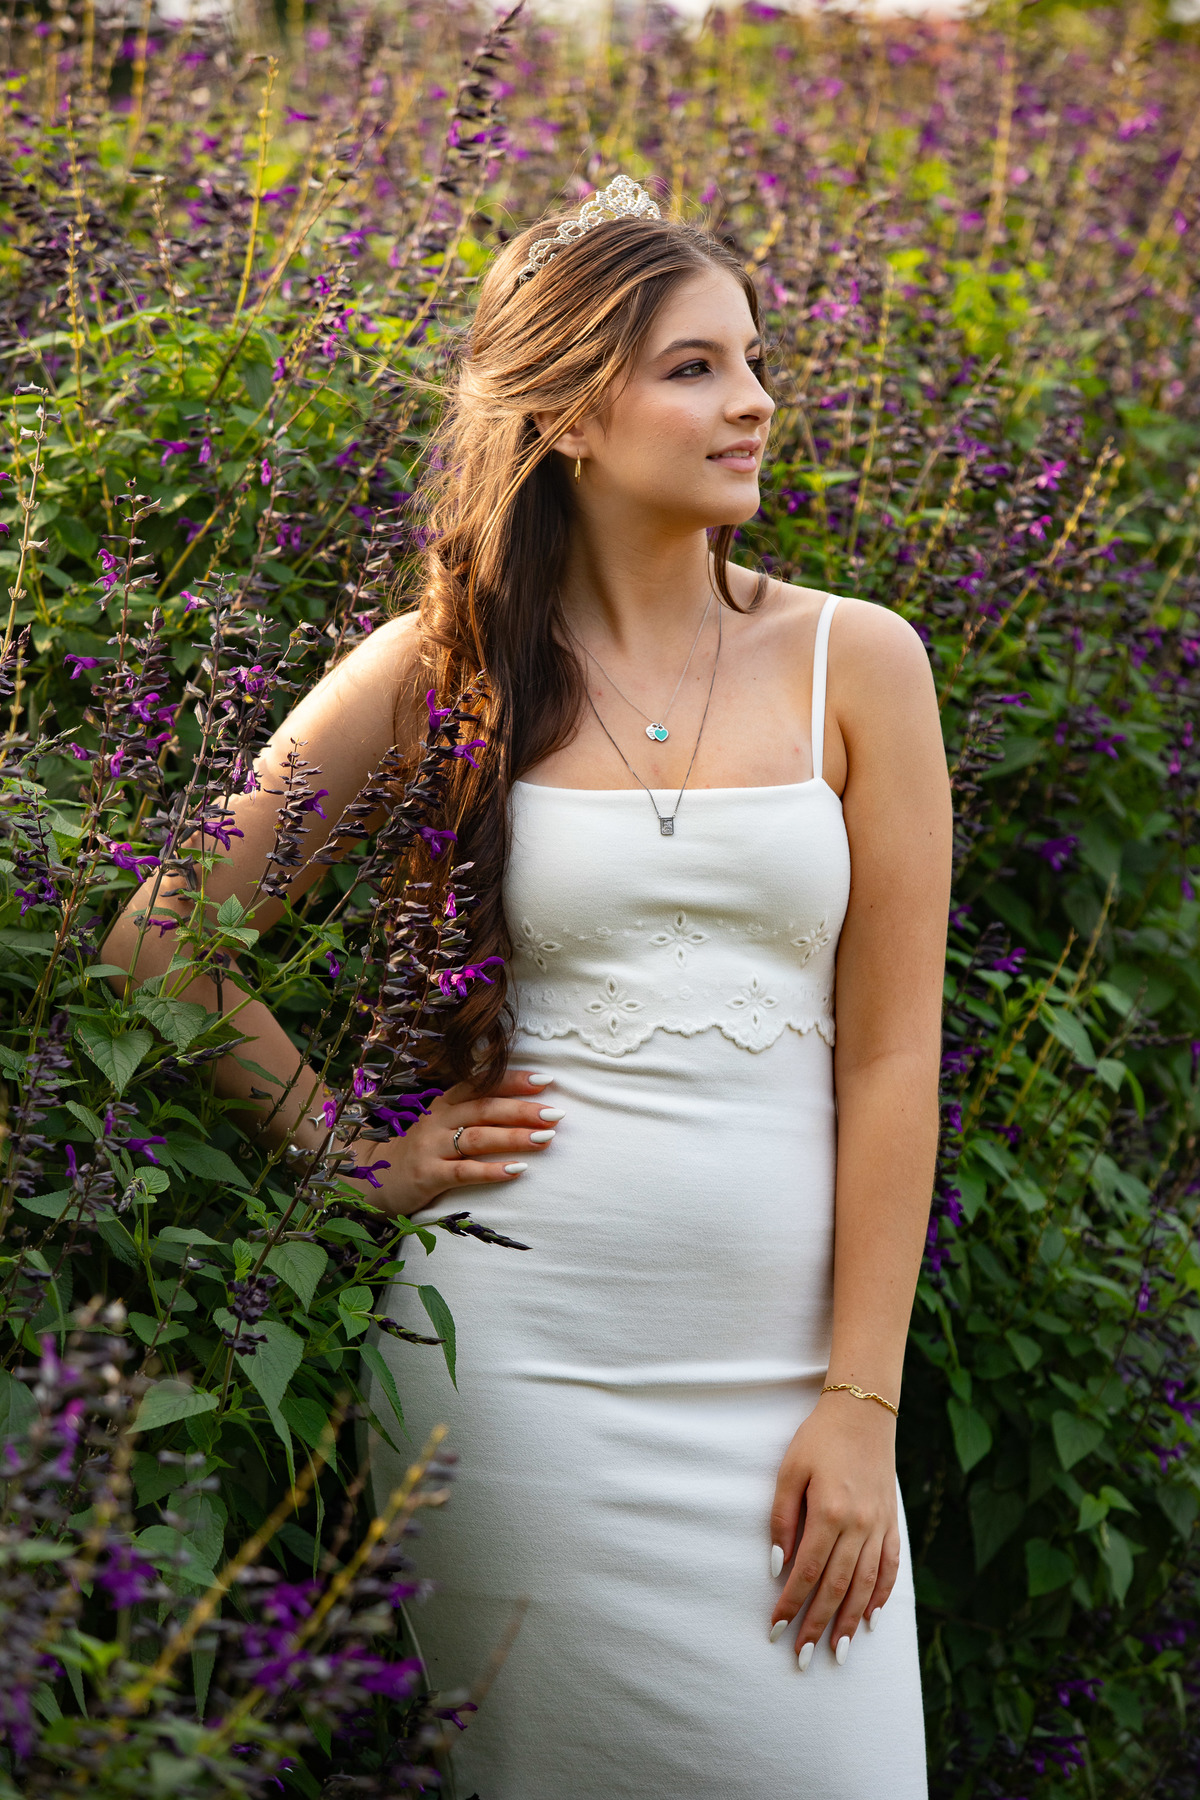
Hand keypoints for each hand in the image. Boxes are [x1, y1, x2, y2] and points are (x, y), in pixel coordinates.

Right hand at [342, 1068, 561, 1218]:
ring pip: (477, 1137)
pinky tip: (517, 1171)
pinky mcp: (426, 1176)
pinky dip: (492, 1170)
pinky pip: (463, 1171)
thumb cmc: (419, 1151)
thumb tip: (520, 1104)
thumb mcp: (441, 1124)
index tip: (546, 1080)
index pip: (482, 1085)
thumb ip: (471, 1113)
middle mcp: (438, 1120)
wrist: (371, 1179)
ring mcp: (430, 1147)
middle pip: (484, 1108)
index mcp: (444, 1103)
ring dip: (514, 1138)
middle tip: (556, 1114)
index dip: (513, 1080)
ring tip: (546, 1139)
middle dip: (522, 1109)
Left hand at [768, 1388, 900, 1667]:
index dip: (790, 1604)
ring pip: (866, 1585)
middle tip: (803, 1658)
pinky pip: (890, 1567)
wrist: (863, 1411)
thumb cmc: (818, 1439)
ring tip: (838, 1652)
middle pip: (837, 1587)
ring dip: (850, 1621)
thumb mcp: (789, 1471)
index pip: (807, 1572)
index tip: (774, 1629)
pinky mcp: (892, 1522)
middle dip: (818, 1625)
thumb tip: (777, 1566)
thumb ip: (782, 1518)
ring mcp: (880, 1525)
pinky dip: (881, 1595)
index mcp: (830, 1513)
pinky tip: (870, 1618)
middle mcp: (859, 1525)